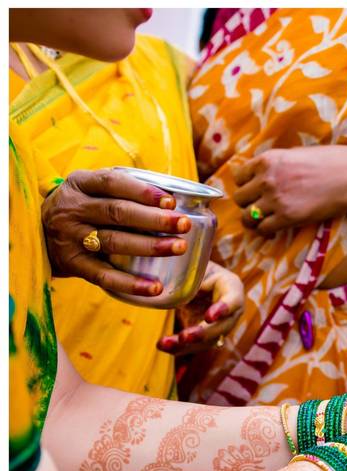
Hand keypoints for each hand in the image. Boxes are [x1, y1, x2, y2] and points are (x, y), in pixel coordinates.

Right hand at [41, 168, 192, 295]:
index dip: (143, 191)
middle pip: (116, 212)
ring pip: (113, 241)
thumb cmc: (83, 207)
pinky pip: (104, 275)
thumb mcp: (92, 189)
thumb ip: (123, 189)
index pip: (112, 183)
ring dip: (149, 246)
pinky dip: (131, 283)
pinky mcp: (72, 264)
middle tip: (184, 224)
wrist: (38, 232)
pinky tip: (155, 287)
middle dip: (154, 219)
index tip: (171, 202)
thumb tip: (176, 199)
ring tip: (178, 248)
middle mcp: (72, 208)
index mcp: (80, 183)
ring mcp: (70, 237)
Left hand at [157, 262, 243, 354]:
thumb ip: (190, 278)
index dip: (223, 309)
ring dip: (187, 345)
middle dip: (203, 333)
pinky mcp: (206, 335)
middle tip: (185, 337)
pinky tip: (162, 345)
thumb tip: (180, 288)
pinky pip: (195, 345)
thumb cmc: (193, 267)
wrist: (190, 278)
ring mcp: (220, 325)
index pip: (234, 300)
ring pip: (209, 341)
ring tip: (165, 343)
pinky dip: (178, 347)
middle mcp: (231, 310)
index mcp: (232, 287)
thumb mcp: (193, 268)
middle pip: (223, 327)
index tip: (209, 317)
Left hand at [231, 145, 346, 236]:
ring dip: (253, 220)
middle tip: (258, 206)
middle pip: (239, 198)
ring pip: (247, 216)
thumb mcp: (293, 154)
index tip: (254, 190)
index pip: (239, 176)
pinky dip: (265, 231)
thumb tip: (259, 176)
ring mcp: (276, 199)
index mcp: (266, 160)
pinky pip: (263, 229)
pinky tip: (272, 229)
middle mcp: (266, 179)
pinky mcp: (287, 217)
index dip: (245, 185)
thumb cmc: (325, 162)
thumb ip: (273, 165)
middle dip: (247, 203)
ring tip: (263, 220)